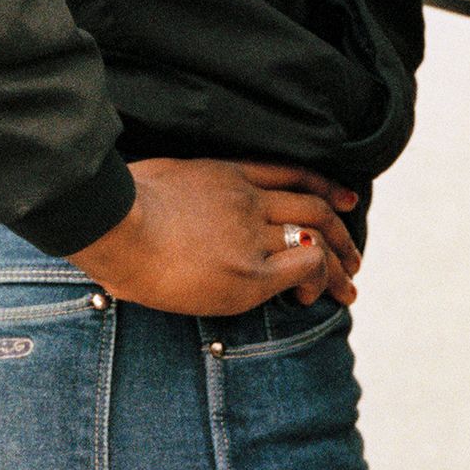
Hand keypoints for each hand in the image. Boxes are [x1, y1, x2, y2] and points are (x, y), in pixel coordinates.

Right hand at [71, 157, 361, 316]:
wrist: (115, 225)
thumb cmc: (115, 209)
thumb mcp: (152, 181)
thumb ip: (173, 192)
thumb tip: (160, 206)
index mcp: (223, 173)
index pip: (289, 174)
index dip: (324, 187)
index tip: (345, 200)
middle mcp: (247, 198)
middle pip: (313, 205)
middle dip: (341, 232)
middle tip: (354, 256)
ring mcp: (251, 232)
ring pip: (317, 237)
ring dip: (339, 263)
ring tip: (349, 285)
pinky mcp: (250, 271)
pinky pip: (302, 267)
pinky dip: (316, 279)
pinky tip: (311, 296)